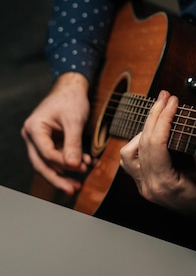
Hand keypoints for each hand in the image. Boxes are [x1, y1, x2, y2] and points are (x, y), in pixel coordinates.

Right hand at [21, 72, 91, 194]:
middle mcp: (32, 135)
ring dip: (65, 172)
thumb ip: (73, 144)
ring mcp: (39, 139)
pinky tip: (83, 164)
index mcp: (34, 128)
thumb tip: (74, 167)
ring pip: (48, 163)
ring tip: (80, 180)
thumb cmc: (71, 98)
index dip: (62, 163)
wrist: (72, 86)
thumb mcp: (74, 121)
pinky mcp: (48, 141)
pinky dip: (68, 162)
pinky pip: (55, 156)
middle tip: (73, 189)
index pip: (46, 153)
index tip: (79, 169)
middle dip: (58, 178)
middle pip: (42, 163)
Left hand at [120, 90, 195, 226]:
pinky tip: (154, 131)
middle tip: (166, 97)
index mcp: (164, 185)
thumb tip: (190, 125)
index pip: (155, 144)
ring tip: (160, 113)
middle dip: (154, 115)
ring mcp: (144, 186)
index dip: (163, 118)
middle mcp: (149, 186)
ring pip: (129, 151)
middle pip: (142, 143)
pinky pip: (132, 159)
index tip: (173, 101)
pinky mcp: (145, 182)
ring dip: (143, 129)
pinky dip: (139, 141)